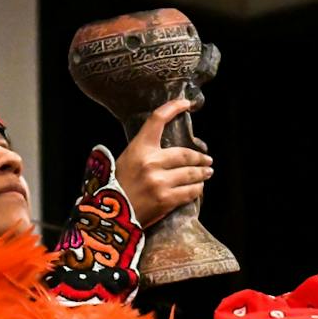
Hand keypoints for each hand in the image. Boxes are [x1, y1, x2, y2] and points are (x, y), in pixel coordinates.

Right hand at [116, 98, 213, 225]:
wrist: (110, 216)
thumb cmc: (116, 186)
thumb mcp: (126, 160)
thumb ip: (145, 151)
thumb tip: (168, 147)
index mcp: (139, 149)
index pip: (157, 120)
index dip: (174, 107)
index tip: (187, 103)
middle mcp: (151, 162)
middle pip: (186, 153)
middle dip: (200, 157)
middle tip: (207, 160)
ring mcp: (160, 182)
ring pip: (192, 173)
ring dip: (202, 173)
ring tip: (207, 172)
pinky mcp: (166, 200)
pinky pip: (190, 192)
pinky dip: (197, 189)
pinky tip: (198, 188)